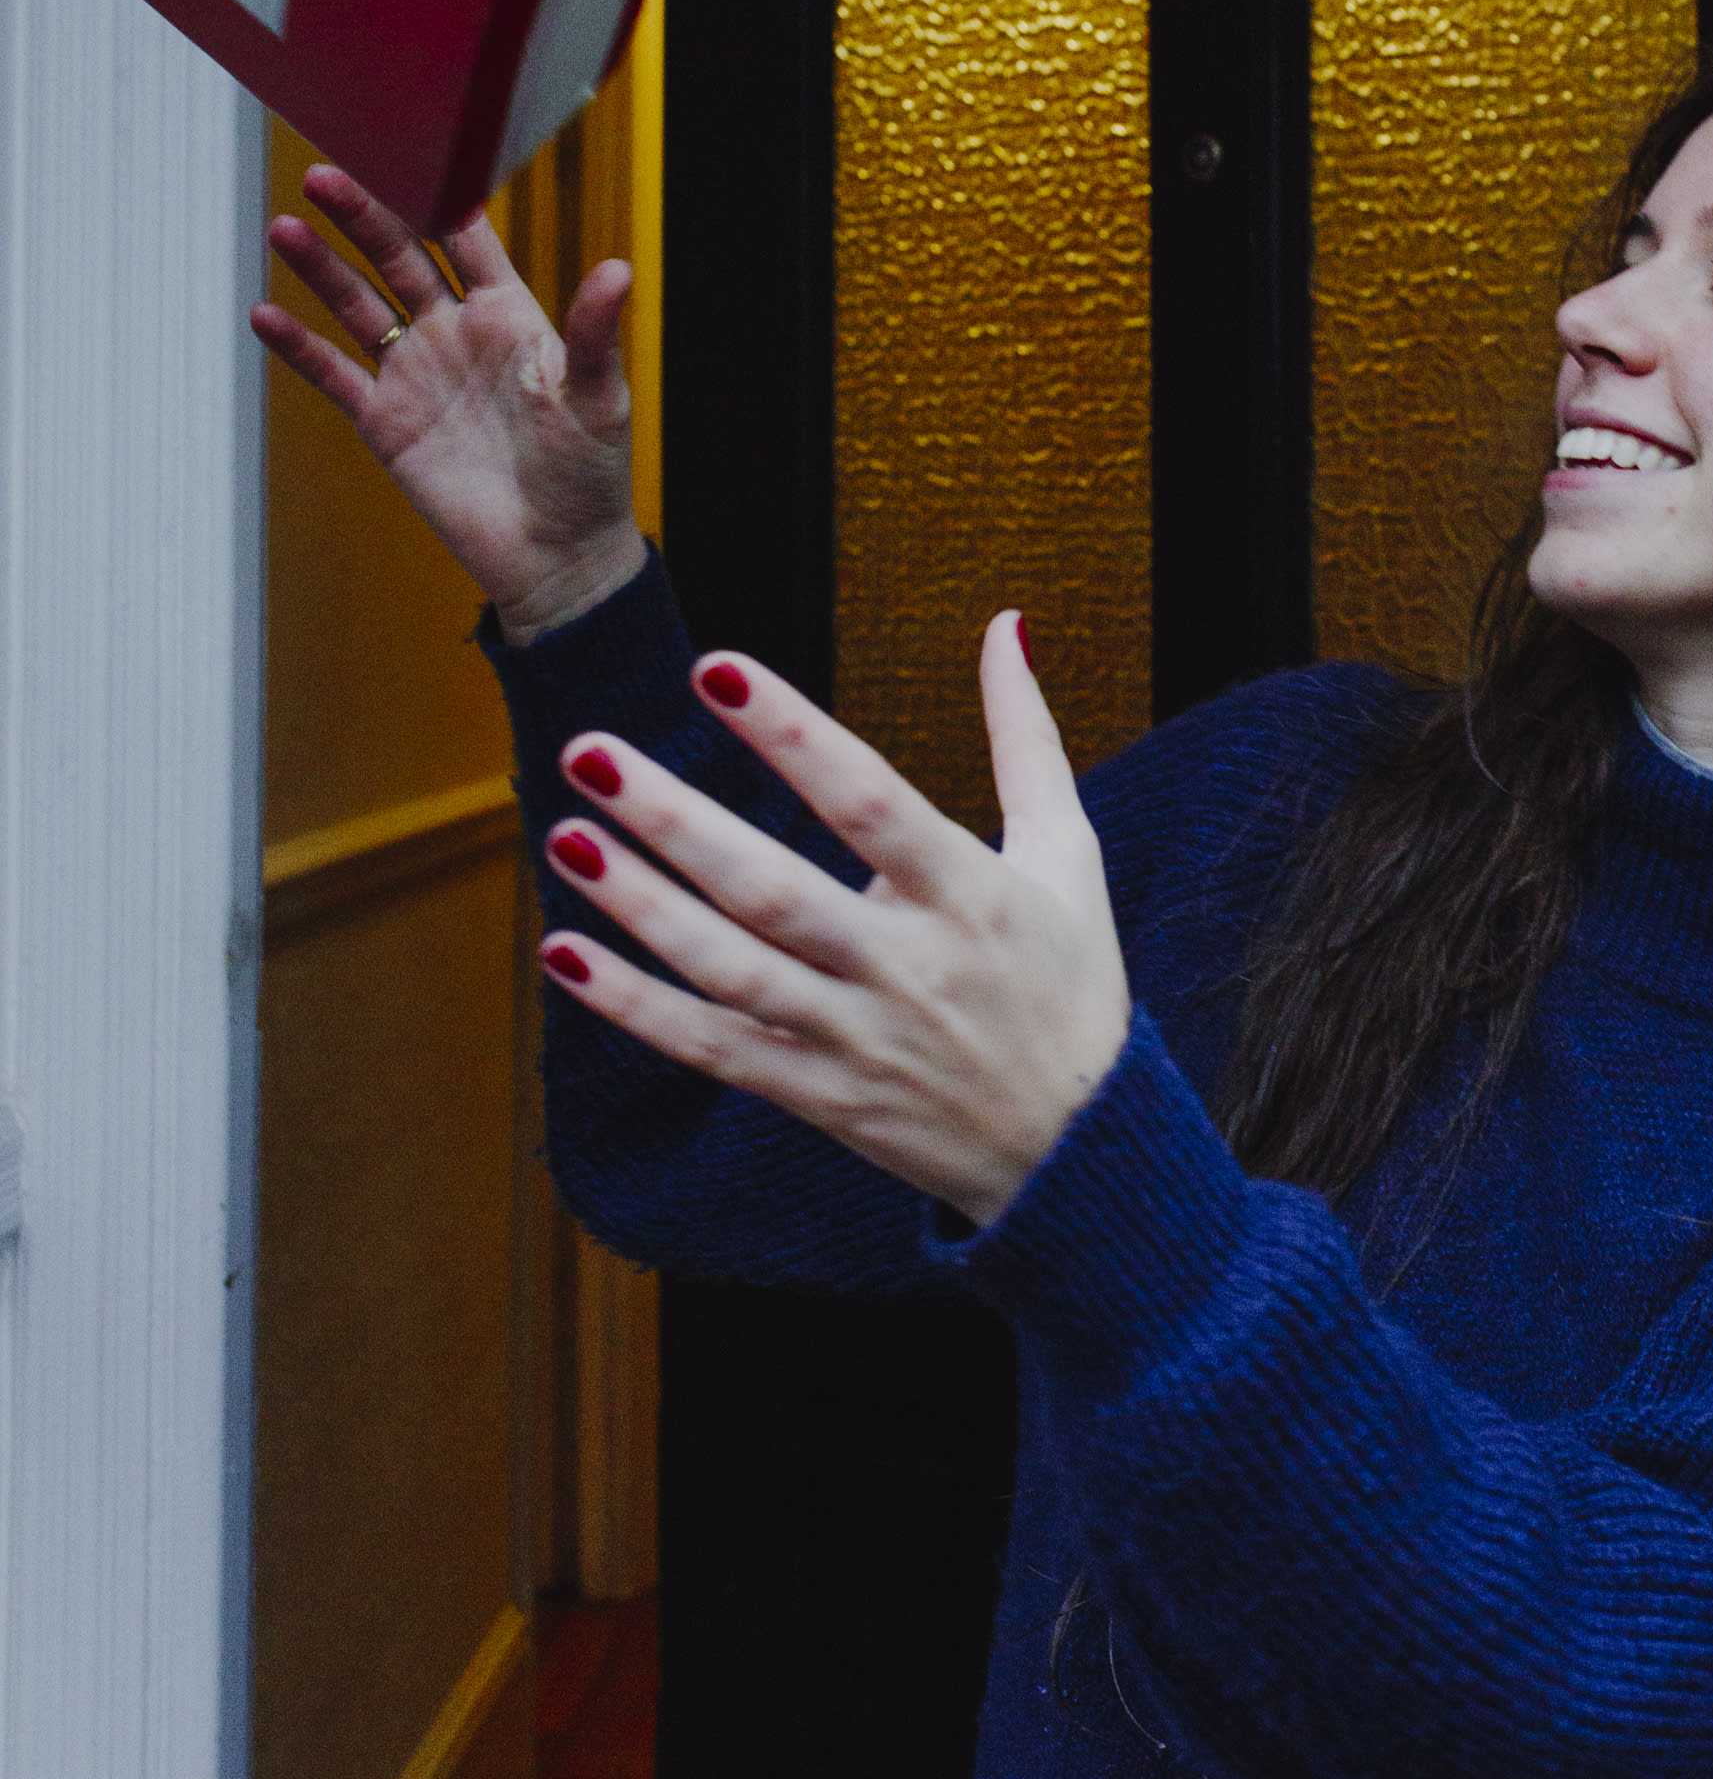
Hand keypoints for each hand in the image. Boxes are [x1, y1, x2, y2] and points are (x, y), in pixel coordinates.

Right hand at [252, 165, 643, 639]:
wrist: (554, 555)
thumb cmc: (589, 474)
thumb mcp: (599, 397)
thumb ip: (594, 332)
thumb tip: (618, 267)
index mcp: (512, 314)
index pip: (468, 240)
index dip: (436, 198)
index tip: (405, 151)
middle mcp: (457, 333)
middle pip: (400, 257)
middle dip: (364, 216)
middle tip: (324, 174)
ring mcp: (417, 374)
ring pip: (359, 306)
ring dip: (322, 268)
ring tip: (285, 227)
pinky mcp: (386, 421)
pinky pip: (334, 374)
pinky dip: (299, 347)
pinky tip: (266, 314)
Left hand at [536, 613, 1130, 1224]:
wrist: (1082, 1156)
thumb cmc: (1071, 982)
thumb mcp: (1067, 854)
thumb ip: (1025, 736)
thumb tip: (1006, 622)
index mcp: (971, 895)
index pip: (872, 802)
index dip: (794, 735)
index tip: (716, 668)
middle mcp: (908, 969)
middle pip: (775, 892)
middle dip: (678, 822)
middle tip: (590, 752)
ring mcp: (857, 1040)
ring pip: (731, 973)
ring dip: (640, 907)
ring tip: (564, 835)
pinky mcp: (820, 1097)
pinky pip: (714, 1051)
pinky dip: (636, 1008)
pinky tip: (563, 954)